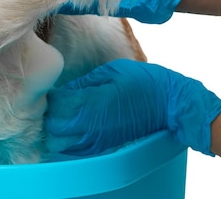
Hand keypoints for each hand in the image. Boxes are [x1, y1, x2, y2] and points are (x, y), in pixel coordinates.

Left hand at [44, 59, 220, 155]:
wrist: (169, 105)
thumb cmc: (143, 83)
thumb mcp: (110, 72)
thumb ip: (83, 83)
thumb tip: (63, 90)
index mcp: (92, 104)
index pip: (54, 107)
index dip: (50, 97)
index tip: (55, 88)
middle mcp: (91, 128)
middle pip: (51, 130)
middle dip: (50, 115)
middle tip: (58, 101)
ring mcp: (96, 142)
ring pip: (60, 144)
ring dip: (57, 129)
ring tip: (66, 112)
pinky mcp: (102, 148)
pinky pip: (74, 149)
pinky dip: (68, 138)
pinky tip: (76, 123)